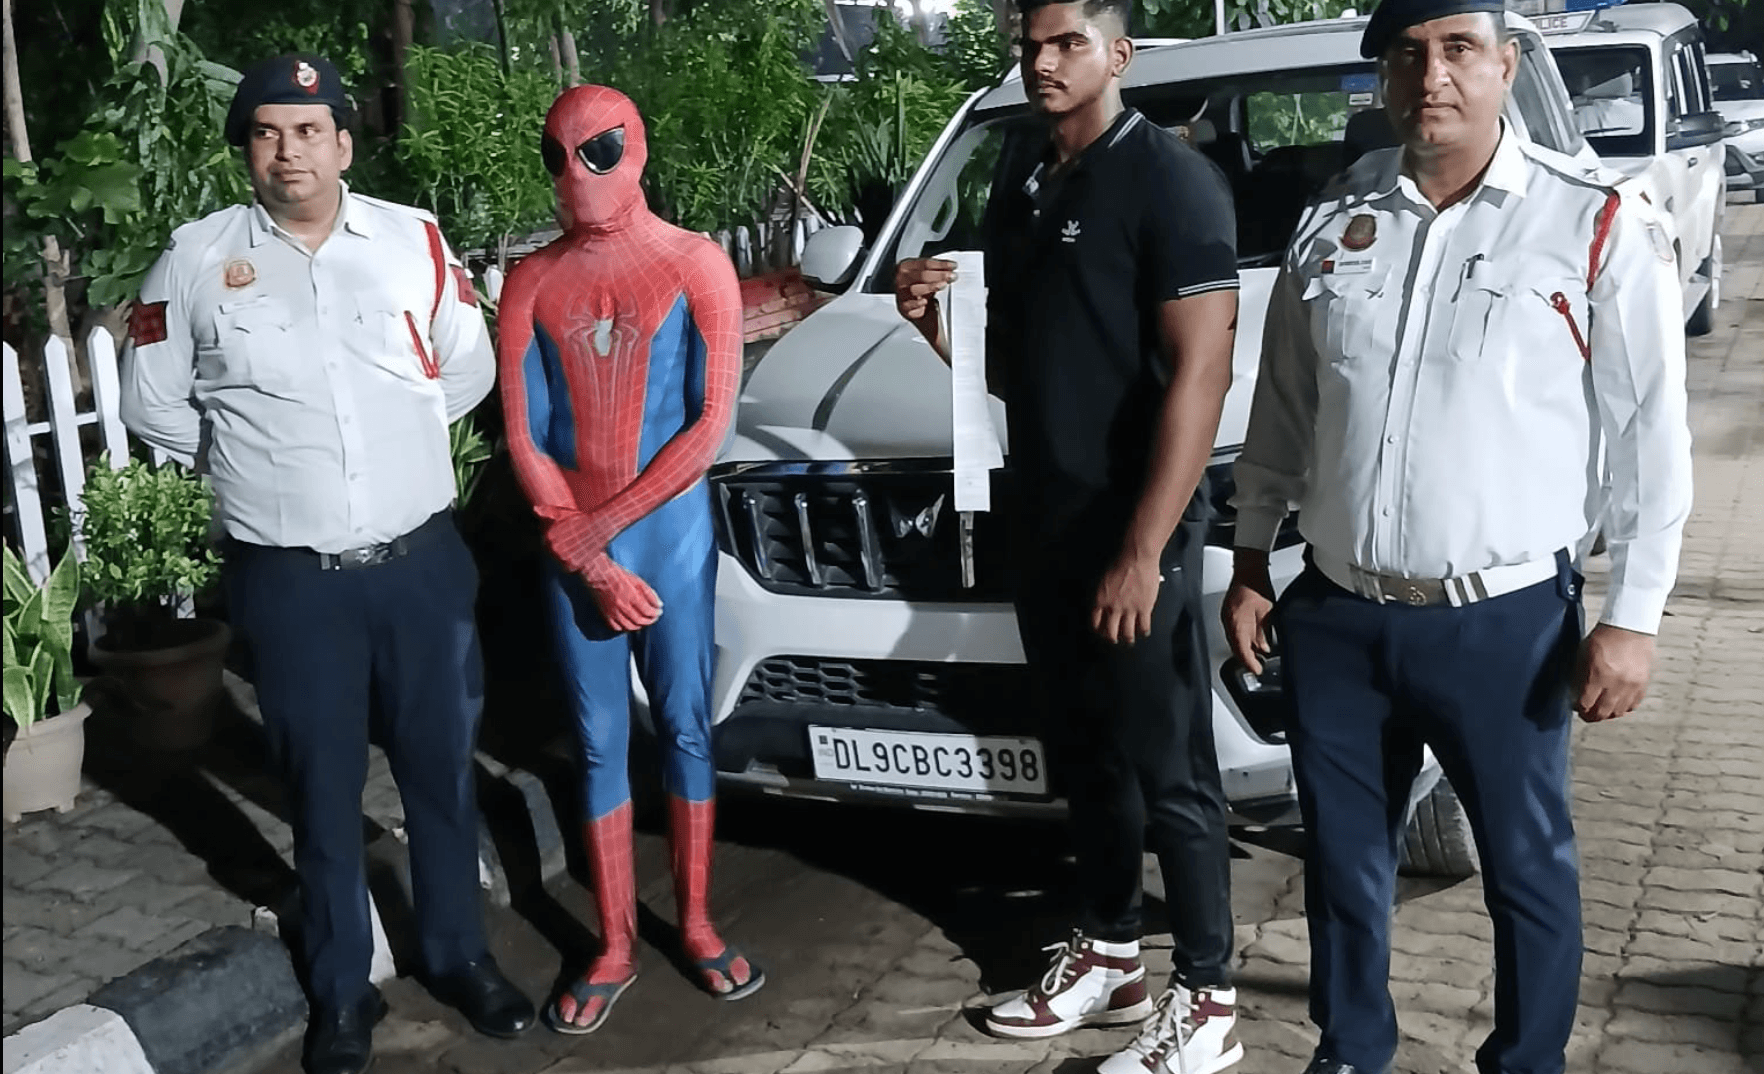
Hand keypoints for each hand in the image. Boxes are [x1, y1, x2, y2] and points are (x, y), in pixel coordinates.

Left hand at [545, 513, 608, 570]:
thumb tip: (534, 509)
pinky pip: (569, 567)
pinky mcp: (571, 564)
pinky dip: (574, 563)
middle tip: (575, 543)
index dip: (560, 541)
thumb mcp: (563, 514)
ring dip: (568, 556)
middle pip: (555, 552)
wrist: (600, 525)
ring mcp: (561, 556)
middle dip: (563, 549)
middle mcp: (552, 547)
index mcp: (548, 536)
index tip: (569, 537)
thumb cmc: (581, 519)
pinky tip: (581, 555)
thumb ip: (547, 512)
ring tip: (579, 548)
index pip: (549, 543)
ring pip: (561, 560)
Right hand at [581, 556, 662, 631]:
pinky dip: (625, 628)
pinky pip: (616, 627)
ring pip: (629, 626)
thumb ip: (649, 593)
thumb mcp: (637, 580)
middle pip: (640, 621)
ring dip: (639, 626)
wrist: (597, 573)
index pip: (647, 611)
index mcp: (631, 596)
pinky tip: (630, 624)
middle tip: (653, 618)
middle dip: (649, 621)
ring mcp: (612, 612)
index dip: (655, 613)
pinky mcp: (605, 615)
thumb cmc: (617, 574)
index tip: (659, 612)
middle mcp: (622, 606)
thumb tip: (659, 604)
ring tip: (644, 622)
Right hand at [893, 257, 956, 328]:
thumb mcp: (924, 274)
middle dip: (939, 275)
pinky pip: (909, 305)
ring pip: (914, 289)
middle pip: (921, 275)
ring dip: (930, 287)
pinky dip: (917, 303)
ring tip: (943, 286)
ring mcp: (901, 293)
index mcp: (905, 267)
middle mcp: (901, 279)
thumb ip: (935, 270)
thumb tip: (950, 268)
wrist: (906, 302)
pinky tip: (925, 301)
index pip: (925, 263)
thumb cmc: (917, 286)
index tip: (953, 266)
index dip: (941, 265)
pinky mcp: (902, 307)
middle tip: (952, 276)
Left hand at [1091, 553, 1161, 644]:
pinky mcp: (1144, 608)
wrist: (1136, 558)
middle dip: (1111, 638)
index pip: (1095, 622)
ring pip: (1127, 633)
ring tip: (1129, 640)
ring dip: (1128, 638)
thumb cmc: (1120, 562)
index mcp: (1100, 600)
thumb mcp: (1103, 579)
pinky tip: (1144, 632)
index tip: (1101, 631)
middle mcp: (1113, 608)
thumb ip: (1103, 593)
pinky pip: (1143, 626)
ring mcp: (1129, 610)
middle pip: (1110, 632)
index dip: (1098, 629)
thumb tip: (1104, 602)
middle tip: (1114, 640)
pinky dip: (1144, 631)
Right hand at [1222, 560, 1276, 674]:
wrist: (1249, 569)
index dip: (1249, 662)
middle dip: (1246, 658)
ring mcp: (1227, 618)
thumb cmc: (1257, 585)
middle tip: (1257, 667)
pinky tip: (1252, 642)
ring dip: (1244, 649)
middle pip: (1235, 647)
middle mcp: (1228, 621)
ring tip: (1256, 657)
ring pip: (1234, 640)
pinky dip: (1242, 640)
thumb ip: (1264, 632)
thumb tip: (1264, 647)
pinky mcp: (1229, 614)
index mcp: (1237, 621)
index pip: (1241, 649)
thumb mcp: (1267, 612)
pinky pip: (1234, 632)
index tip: (1256, 670)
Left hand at [1574, 623, 1654, 721]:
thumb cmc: (1605, 636)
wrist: (1630, 627)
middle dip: (1591, 716)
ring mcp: (1631, 685)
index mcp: (1598, 675)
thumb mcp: (1583, 655)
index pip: (1585, 704)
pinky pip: (1633, 705)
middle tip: (1587, 715)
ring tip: (1602, 711)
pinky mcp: (1643, 684)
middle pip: (1602, 712)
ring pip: (1618, 712)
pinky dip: (1624, 708)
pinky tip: (1617, 704)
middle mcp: (1616, 683)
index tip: (1577, 708)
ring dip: (1608, 714)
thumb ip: (1580, 677)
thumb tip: (1577, 695)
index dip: (1579, 709)